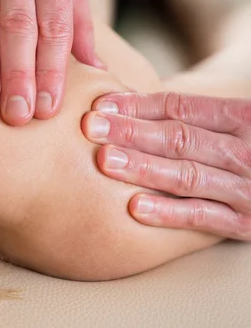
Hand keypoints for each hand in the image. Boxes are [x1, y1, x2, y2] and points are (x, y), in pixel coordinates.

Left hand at [82, 92, 250, 239]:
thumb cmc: (239, 147)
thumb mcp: (226, 124)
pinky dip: (169, 213)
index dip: (139, 105)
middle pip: (181, 138)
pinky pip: (203, 218)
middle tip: (91, 128)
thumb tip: (119, 103)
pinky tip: (135, 207)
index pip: (182, 107)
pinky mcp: (244, 224)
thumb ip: (185, 115)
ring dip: (145, 168)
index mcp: (241, 117)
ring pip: (189, 176)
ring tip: (106, 161)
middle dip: (132, 132)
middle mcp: (246, 151)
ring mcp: (246, 189)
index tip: (101, 105)